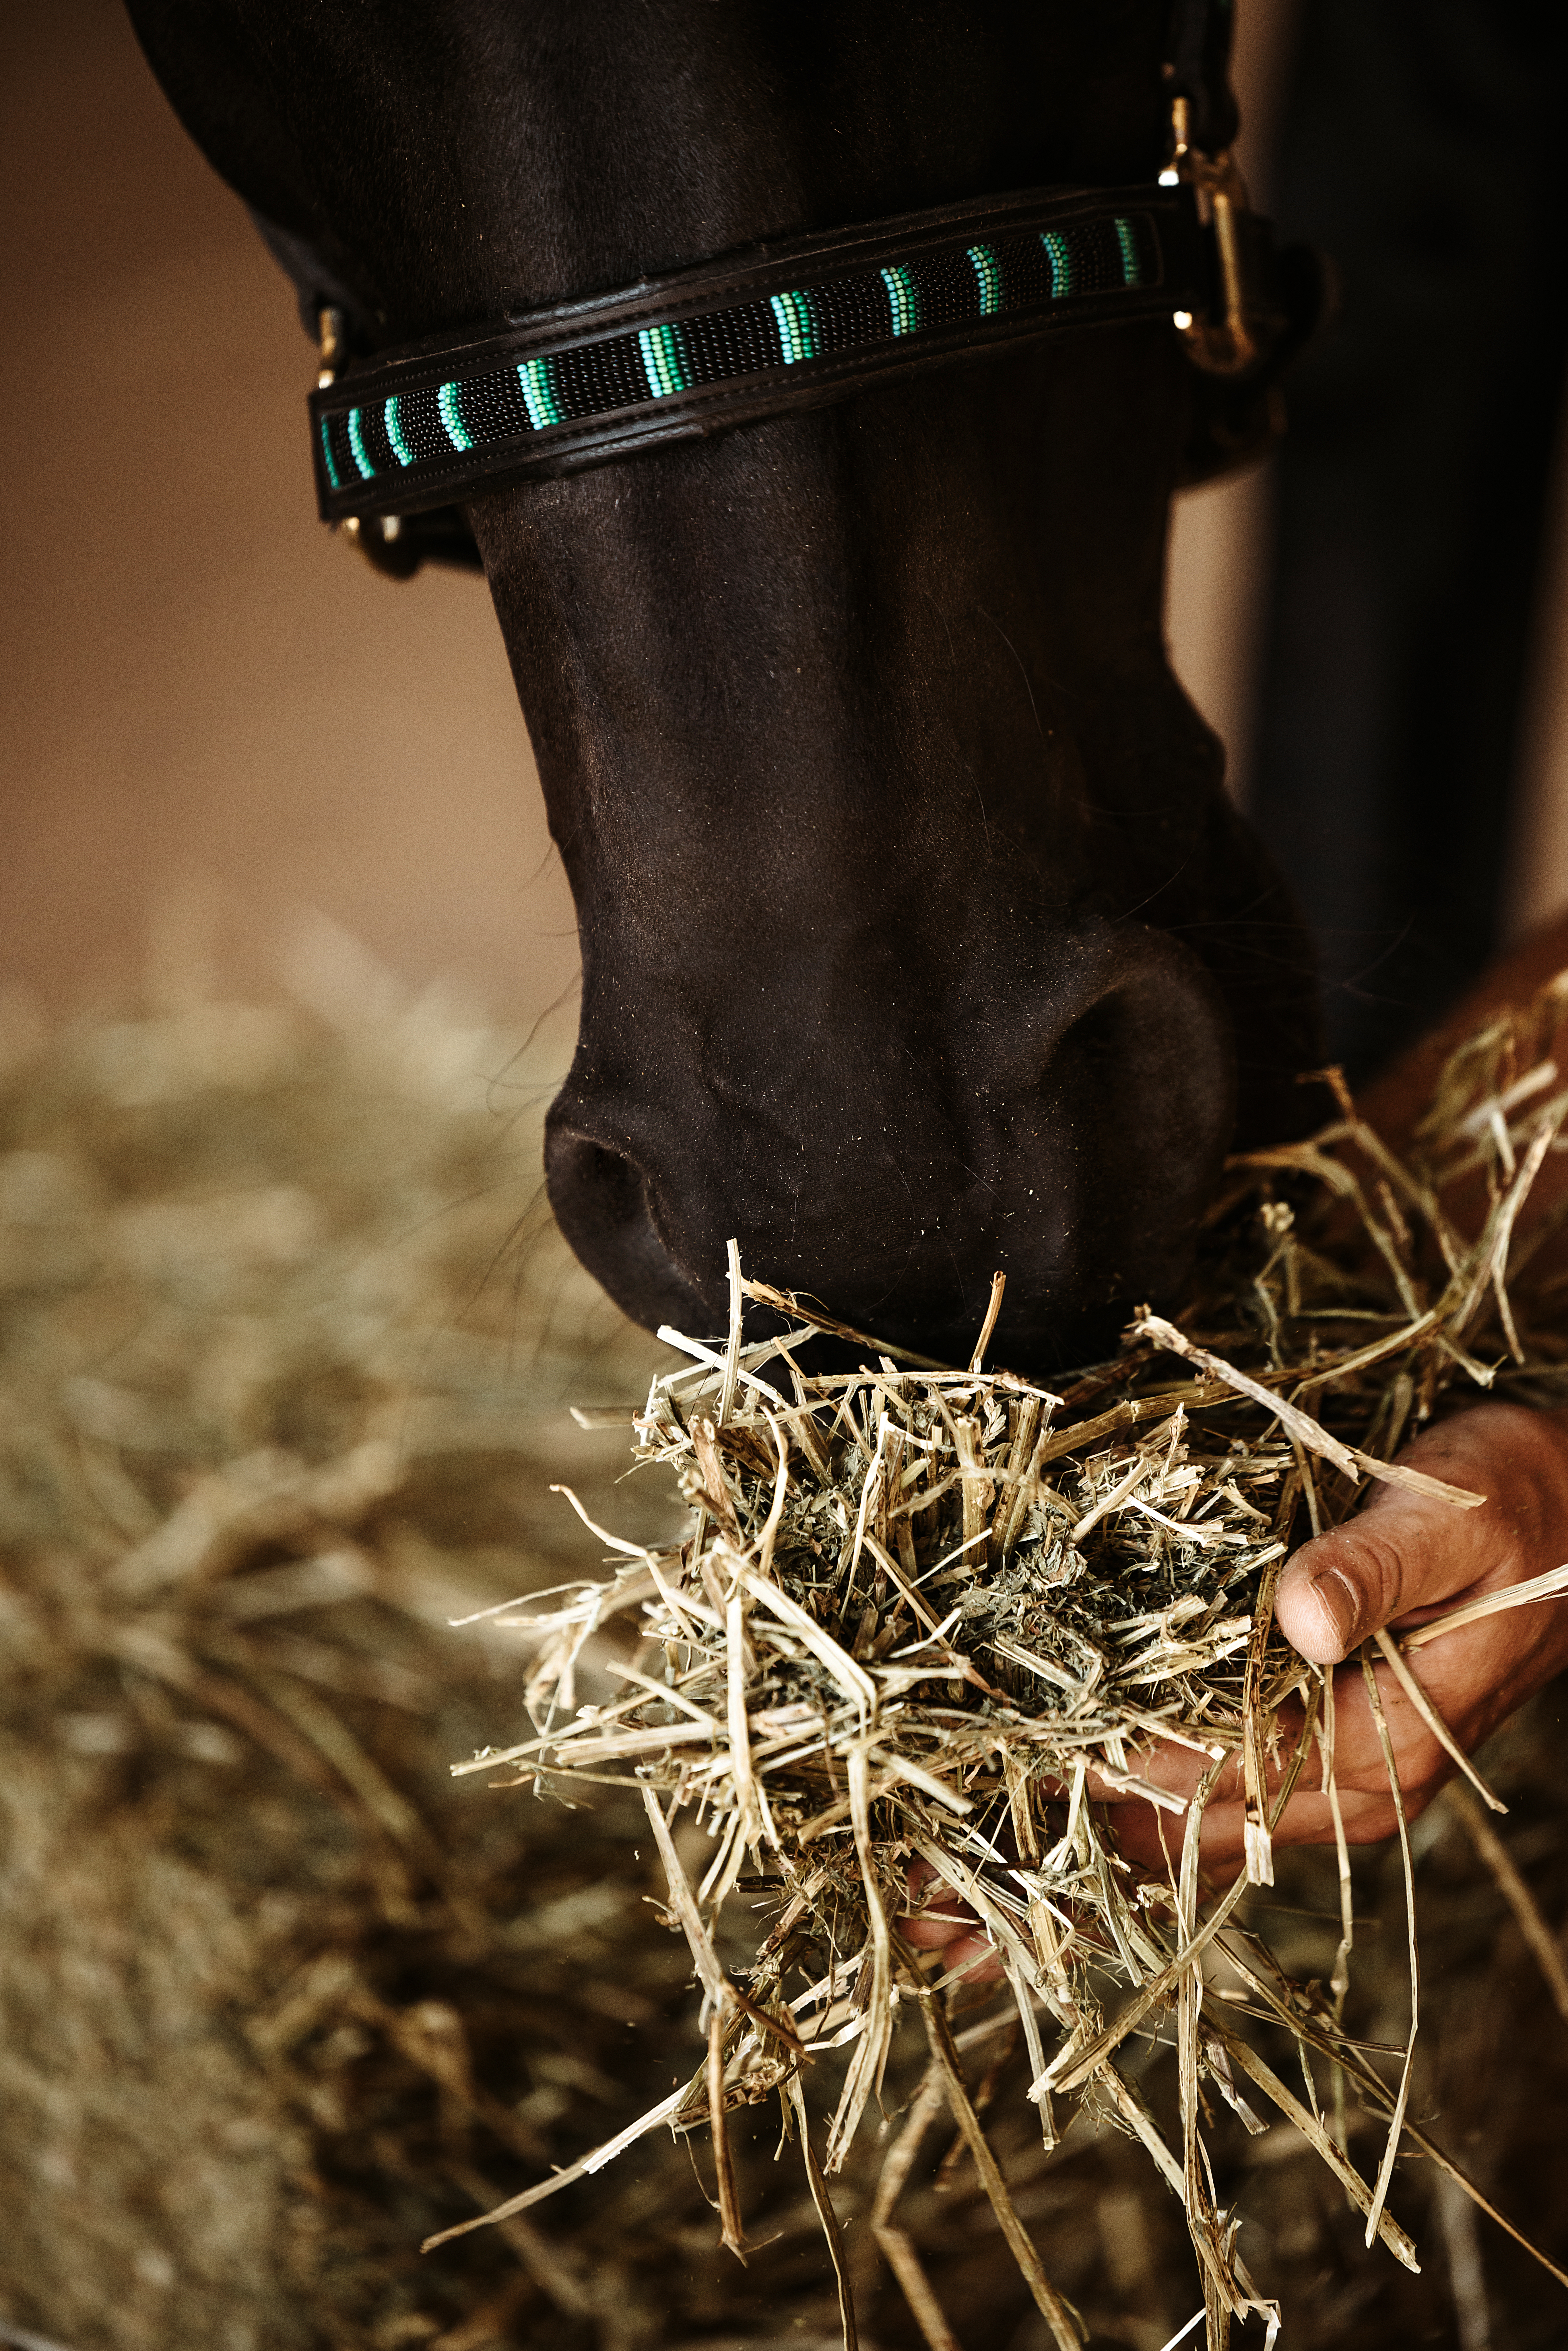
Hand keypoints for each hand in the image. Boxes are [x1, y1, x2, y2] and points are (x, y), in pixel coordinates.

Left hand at [895, 1404, 1567, 1966]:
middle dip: (1044, 1872)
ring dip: (1056, 1870)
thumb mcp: (1455, 1520)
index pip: (1202, 1777)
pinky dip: (1105, 1834)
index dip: (1085, 1787)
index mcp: (1374, 1748)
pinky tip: (1029, 1852)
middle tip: (913, 1911)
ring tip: (933, 1913)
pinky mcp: (1307, 1756)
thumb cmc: (1518, 1502)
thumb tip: (1306, 1614)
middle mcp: (1342, 1792)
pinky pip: (1194, 1813)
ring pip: (1170, 1841)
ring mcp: (1324, 1785)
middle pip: (1170, 1838)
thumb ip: (1377, 1567)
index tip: (977, 1806)